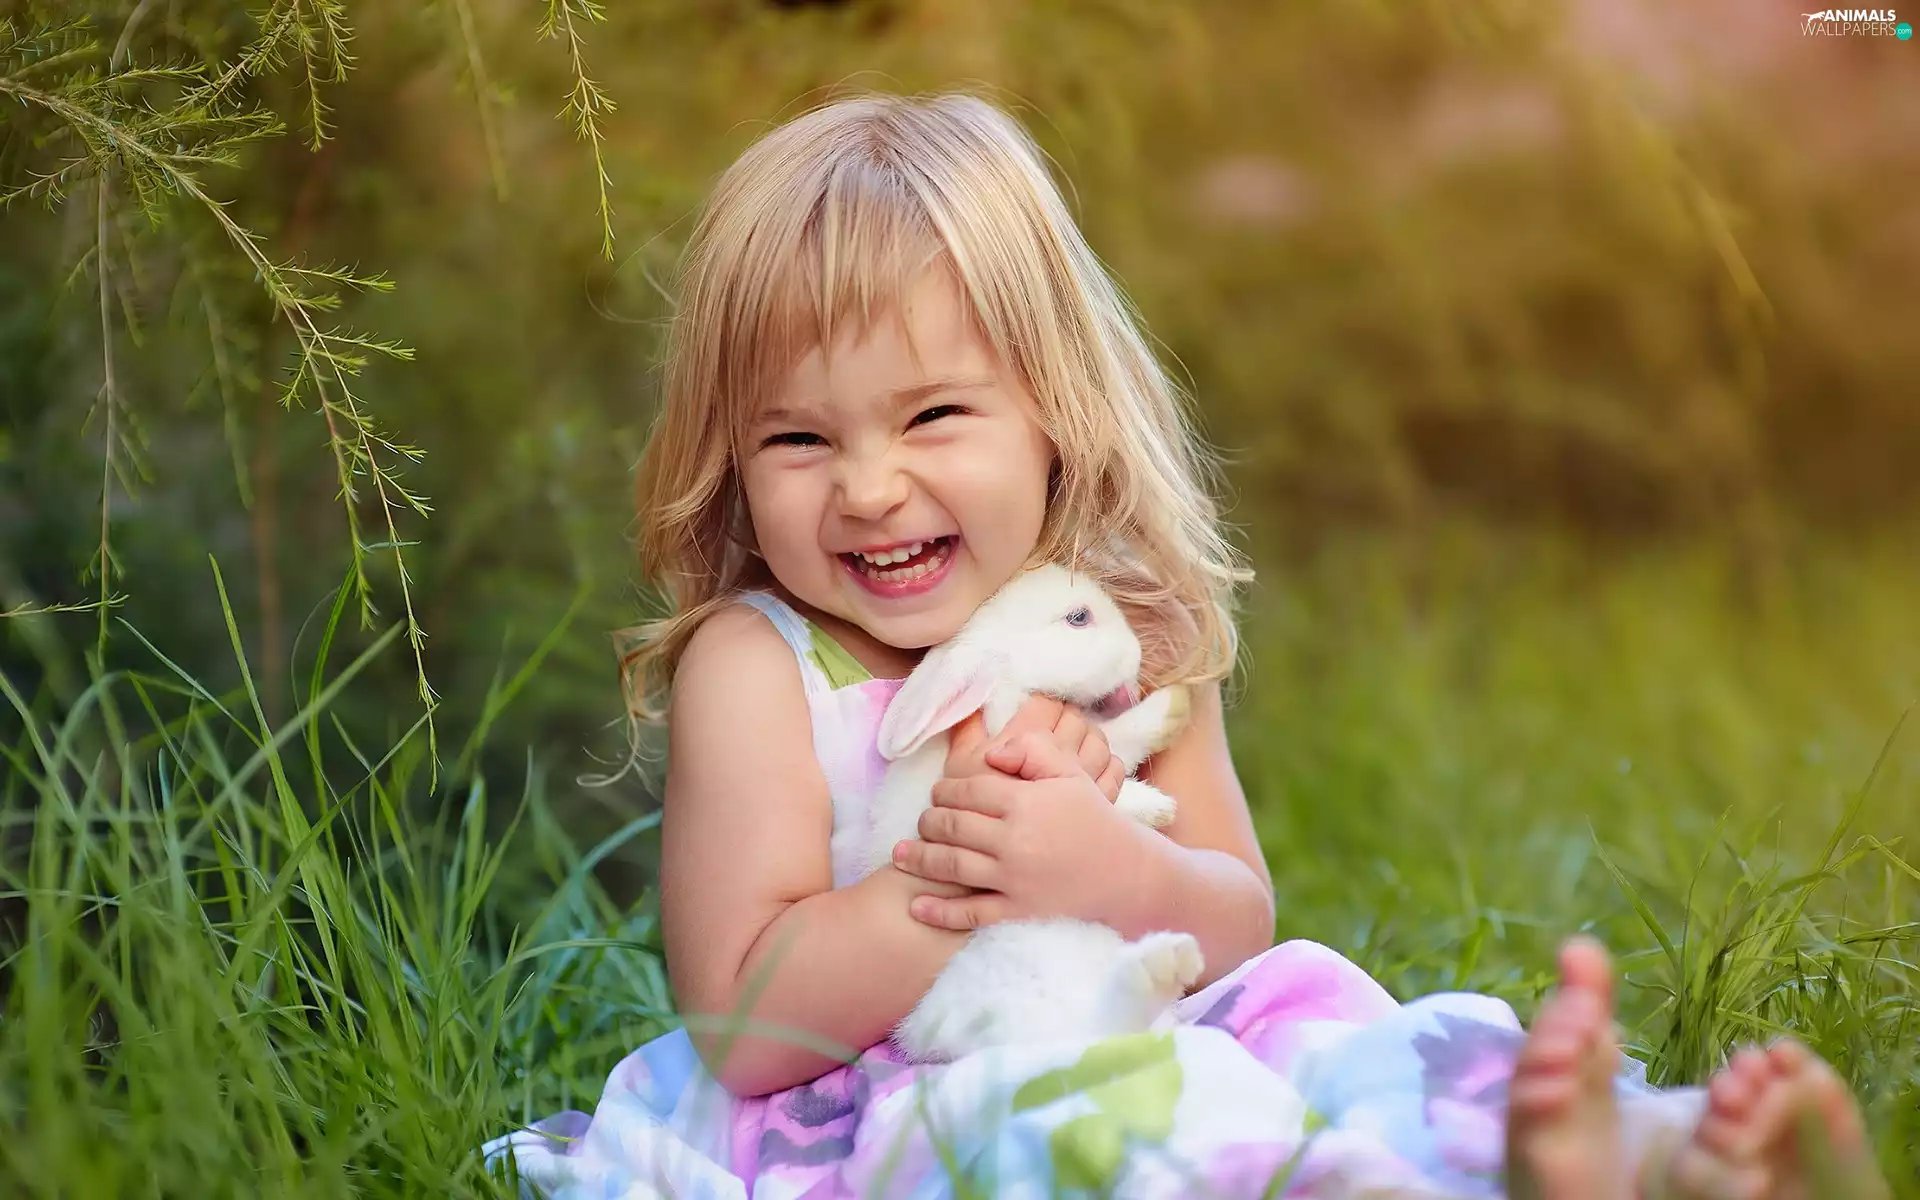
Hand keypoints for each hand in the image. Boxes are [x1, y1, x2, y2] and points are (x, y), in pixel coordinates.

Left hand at [895, 732, 1162, 931]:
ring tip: (900, 855)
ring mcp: (1014, 880)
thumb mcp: (1072, 774)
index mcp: (1026, 802)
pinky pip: (970, 914)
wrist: (1130, 877)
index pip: (968, 790)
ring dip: (920, 859)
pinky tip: (916, 906)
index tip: (938, 793)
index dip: (946, 790)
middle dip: (929, 821)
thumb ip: (1033, 750)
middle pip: (953, 826)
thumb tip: (990, 752)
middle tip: (922, 821)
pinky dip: (939, 912)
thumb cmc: (1097, 822)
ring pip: (952, 867)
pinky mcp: (1018, 913)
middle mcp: (1015, 841)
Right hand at [942, 695, 1124, 801]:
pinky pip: (1114, 772)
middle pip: (1076, 719)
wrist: (993, 861)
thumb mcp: (959, 765)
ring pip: (1099, 743)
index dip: (1042, 704)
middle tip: (1052, 727)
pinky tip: (1091, 769)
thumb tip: (972, 695)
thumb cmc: (973, 812)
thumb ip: (968, 729)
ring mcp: (1083, 780)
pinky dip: (1107, 765)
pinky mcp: (1097, 804)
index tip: (1034, 712)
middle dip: (1065, 718)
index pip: (1047, 704)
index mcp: (1028, 738)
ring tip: (1072, 746)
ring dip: (1088, 738)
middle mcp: (1061, 755)